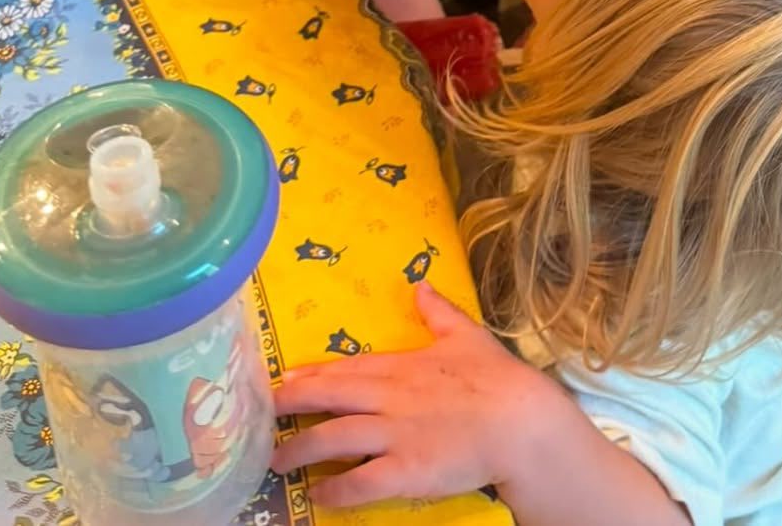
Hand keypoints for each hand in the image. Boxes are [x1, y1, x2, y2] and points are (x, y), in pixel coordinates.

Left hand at [272, 283, 566, 509]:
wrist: (520, 421)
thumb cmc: (496, 377)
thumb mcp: (466, 335)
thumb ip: (438, 312)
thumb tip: (421, 285)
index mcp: (401, 365)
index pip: (345, 369)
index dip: (310, 375)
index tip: (281, 379)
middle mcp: (388, 397)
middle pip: (328, 398)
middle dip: (290, 405)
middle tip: (261, 415)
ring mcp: (393, 435)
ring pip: (332, 439)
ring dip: (299, 450)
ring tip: (276, 462)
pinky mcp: (405, 471)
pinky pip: (359, 482)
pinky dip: (334, 489)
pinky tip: (317, 495)